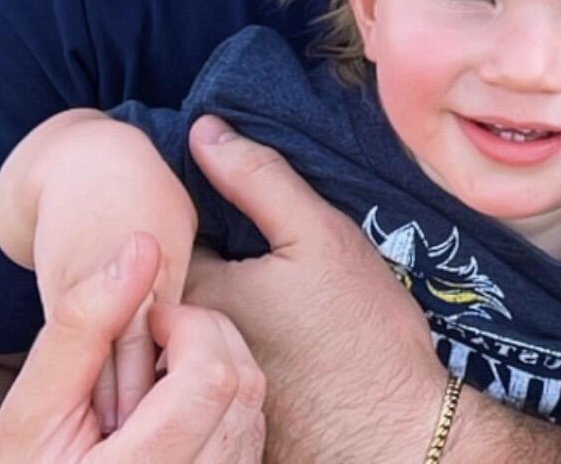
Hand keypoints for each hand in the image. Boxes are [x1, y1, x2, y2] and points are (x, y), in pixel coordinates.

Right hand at [0, 231, 265, 463]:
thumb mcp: (31, 401)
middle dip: (206, 339)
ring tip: (158, 374)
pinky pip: (247, 438)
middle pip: (241, 388)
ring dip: (216, 367)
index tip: (151, 319)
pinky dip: (222, 404)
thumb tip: (142, 246)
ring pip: (252, 410)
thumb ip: (84, 323)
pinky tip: (174, 402)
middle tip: (156, 339)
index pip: (209, 378)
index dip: (188, 325)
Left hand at [183, 116, 447, 461]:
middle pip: (173, 275)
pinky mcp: (227, 406)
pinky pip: (213, 352)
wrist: (397, 432)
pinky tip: (276, 330)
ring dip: (215, 293)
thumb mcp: (319, 235)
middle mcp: (182, 343)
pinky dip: (231, 333)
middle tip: (249, 240)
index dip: (187, 201)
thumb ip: (257, 177)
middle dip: (199, 248)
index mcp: (196, 291)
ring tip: (268, 288)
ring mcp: (202, 378)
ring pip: (195, 314)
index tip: (218, 189)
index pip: (163, 230)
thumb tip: (203, 130)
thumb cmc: (362, 333)